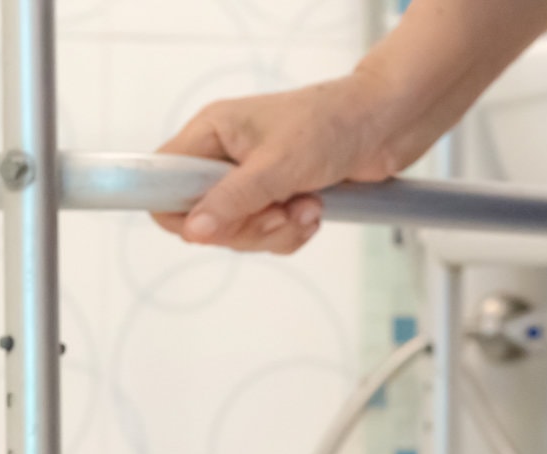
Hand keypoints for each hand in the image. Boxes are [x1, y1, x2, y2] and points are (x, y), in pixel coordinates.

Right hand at [152, 71, 404, 254]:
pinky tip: (315, 210)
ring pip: (239, 233)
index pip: (162, 181)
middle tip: (279, 211)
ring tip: (307, 205)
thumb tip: (194, 230)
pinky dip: (294, 231)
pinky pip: (269, 236)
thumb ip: (232, 200)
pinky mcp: (278, 199)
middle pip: (204, 220)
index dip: (180, 211)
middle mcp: (225, 158)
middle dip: (247, 226)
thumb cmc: (332, 124)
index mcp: (211, 134)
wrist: (384, 126)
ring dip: (278, 229)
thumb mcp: (277, 164)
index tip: (214, 222)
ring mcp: (252, 181)